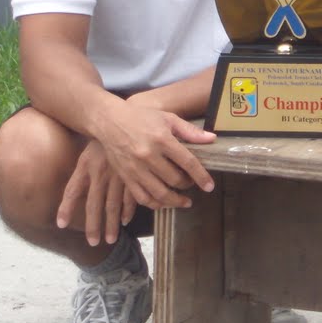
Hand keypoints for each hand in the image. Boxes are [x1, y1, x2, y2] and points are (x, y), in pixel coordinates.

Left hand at [56, 140, 139, 246]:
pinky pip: (131, 196)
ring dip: (112, 225)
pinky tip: (126, 220)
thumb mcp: (88, 150)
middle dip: (93, 226)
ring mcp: (117, 174)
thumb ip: (82, 171)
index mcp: (86, 164)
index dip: (66, 208)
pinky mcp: (134, 173)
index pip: (72, 190)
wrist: (127, 118)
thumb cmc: (105, 137)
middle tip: (92, 243)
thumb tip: (74, 190)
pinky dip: (128, 210)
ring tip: (110, 240)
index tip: (62, 225)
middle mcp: (100, 172)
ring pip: (113, 205)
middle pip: (94, 205)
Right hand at [58, 102, 215, 234]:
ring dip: (175, 201)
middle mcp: (148, 155)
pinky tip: (164, 203)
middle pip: (174, 180)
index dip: (201, 176)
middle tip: (191, 184)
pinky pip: (142, 198)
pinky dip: (155, 204)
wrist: (109, 121)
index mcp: (162, 139)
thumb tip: (212, 139)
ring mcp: (135, 168)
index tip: (209, 187)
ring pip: (159, 194)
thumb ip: (190, 131)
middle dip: (187, 185)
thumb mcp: (167, 118)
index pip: (188, 162)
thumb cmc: (141, 117)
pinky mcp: (125, 177)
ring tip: (184, 201)